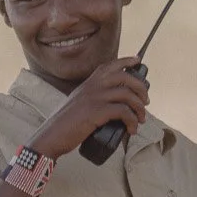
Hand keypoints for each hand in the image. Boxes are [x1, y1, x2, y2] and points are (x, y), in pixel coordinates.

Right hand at [30, 57, 149, 158]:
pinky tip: (131, 130)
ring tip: (141, 119)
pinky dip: (132, 121)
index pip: (109, 65)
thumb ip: (91, 99)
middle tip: (145, 101)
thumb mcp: (77, 104)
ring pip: (127, 95)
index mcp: (88, 84)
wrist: (51, 136)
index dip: (126, 61)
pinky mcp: (97, 112)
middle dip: (140, 88)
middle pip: (125, 77)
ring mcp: (94, 98)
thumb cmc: (64, 124)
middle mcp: (92, 87)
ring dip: (139, 108)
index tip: (138, 61)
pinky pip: (123, 112)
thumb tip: (110, 106)